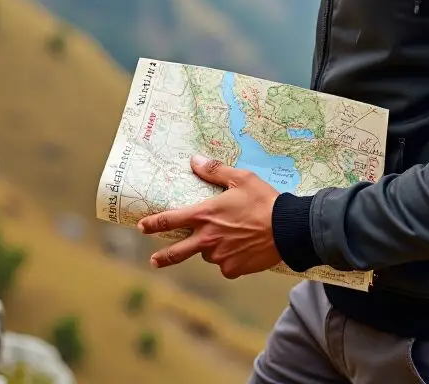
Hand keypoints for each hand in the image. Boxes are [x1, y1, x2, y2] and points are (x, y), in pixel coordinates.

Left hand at [137, 155, 281, 278]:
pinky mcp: (232, 269)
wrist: (287, 229)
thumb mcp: (242, 178)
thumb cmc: (264, 201)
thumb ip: (215, 171)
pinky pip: (226, 264)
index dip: (154, 223)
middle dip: (163, 257)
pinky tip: (244, 248)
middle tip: (154, 260)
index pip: (171, 220)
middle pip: (177, 252)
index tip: (142, 226)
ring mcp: (219, 256)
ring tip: (234, 236)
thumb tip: (194, 160)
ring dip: (213, 248)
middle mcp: (207, 239)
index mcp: (206, 215)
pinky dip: (230, 258)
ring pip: (208, 253)